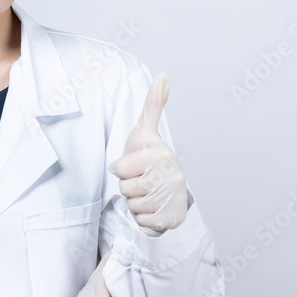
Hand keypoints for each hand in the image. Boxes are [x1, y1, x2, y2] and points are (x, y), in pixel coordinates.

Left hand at [108, 72, 187, 234]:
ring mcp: (175, 199)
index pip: (122, 168)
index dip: (121, 168)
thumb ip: (153, 104)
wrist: (168, 192)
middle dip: (128, 186)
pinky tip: (151, 208)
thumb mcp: (146, 131)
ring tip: (145, 194)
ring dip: (134, 202)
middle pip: (126, 188)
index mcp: (163, 154)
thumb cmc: (150, 159)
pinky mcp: (173, 219)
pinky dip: (143, 218)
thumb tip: (163, 75)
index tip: (131, 166)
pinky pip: (142, 221)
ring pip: (133, 205)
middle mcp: (173, 176)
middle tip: (139, 181)